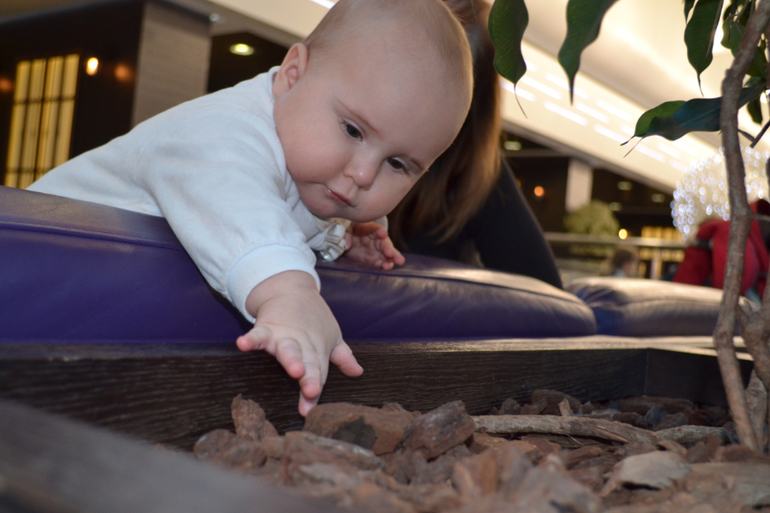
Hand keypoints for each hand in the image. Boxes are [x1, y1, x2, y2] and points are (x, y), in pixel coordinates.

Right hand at [235, 271, 362, 415]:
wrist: (291, 288)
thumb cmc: (313, 319)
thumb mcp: (331, 336)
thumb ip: (343, 356)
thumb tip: (358, 372)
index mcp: (317, 350)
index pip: (318, 373)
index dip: (315, 391)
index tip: (310, 410)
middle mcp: (302, 344)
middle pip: (307, 362)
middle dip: (309, 377)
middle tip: (311, 390)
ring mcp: (284, 335)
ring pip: (288, 349)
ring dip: (291, 359)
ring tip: (294, 370)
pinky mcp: (266, 327)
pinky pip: (257, 334)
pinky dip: (250, 339)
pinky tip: (242, 344)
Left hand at [344, 222, 405, 269]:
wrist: (345, 239)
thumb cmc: (348, 229)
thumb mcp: (345, 228)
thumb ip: (346, 234)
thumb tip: (347, 245)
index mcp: (368, 228)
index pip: (375, 228)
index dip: (379, 231)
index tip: (383, 234)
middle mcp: (375, 239)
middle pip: (384, 242)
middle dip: (388, 248)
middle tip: (391, 253)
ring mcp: (376, 249)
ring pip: (386, 253)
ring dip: (392, 258)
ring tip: (398, 262)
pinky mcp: (373, 259)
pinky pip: (381, 262)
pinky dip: (385, 264)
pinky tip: (387, 267)